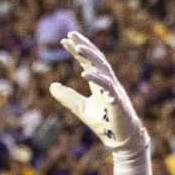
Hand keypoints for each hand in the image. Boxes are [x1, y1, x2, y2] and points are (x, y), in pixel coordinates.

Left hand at [49, 33, 151, 157]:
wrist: (123, 140)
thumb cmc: (105, 124)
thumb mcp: (81, 108)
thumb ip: (68, 97)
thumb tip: (51, 86)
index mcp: (100, 82)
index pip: (88, 61)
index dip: (77, 50)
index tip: (64, 40)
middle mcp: (108, 82)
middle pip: (97, 58)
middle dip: (84, 45)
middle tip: (71, 34)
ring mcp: (114, 90)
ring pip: (103, 68)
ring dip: (91, 57)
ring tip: (78, 48)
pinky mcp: (117, 101)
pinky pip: (107, 86)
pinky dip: (97, 78)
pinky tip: (85, 72)